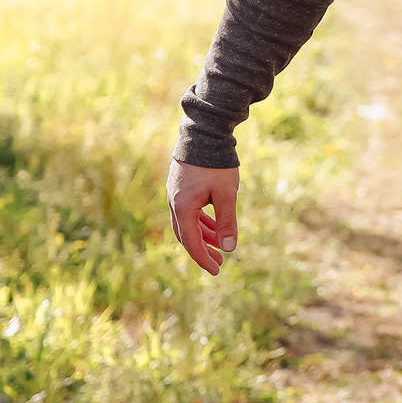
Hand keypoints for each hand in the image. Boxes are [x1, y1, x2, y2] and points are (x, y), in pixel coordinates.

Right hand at [168, 160, 239, 275]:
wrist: (204, 132)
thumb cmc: (216, 163)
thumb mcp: (226, 194)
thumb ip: (226, 221)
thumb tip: (228, 248)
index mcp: (182, 207)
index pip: (191, 242)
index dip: (203, 259)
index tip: (217, 270)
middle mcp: (174, 202)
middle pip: (186, 235)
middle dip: (203, 250)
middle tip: (219, 263)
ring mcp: (175, 194)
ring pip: (187, 223)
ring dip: (203, 235)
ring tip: (220, 245)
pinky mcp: (180, 186)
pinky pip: (188, 211)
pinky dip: (200, 221)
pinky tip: (213, 225)